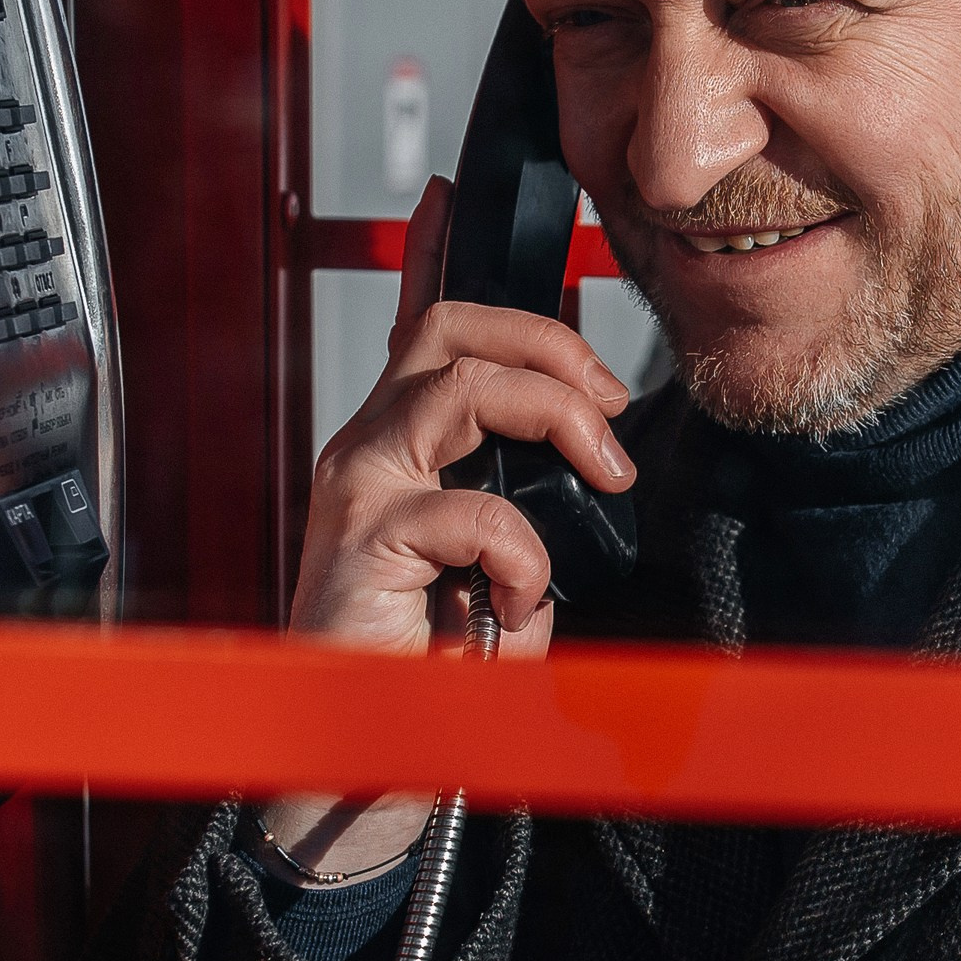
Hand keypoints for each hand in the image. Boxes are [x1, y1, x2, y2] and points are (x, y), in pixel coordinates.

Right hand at [256, 178, 636, 880]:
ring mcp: (357, 490)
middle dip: (548, 342)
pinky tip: (517, 603)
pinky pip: (468, 506)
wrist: (352, 766)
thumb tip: (585, 452)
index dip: (431, 250)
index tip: (451, 193)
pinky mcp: (362, 540)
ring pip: (457, 384)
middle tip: (607, 407)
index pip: (412, 326)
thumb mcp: (494, 570)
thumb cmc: (422, 676)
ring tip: (601, 478)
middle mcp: (364, 453)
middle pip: (448, 327)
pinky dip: (520, 553)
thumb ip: (522, 504)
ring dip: (553, 414)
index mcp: (396, 453)